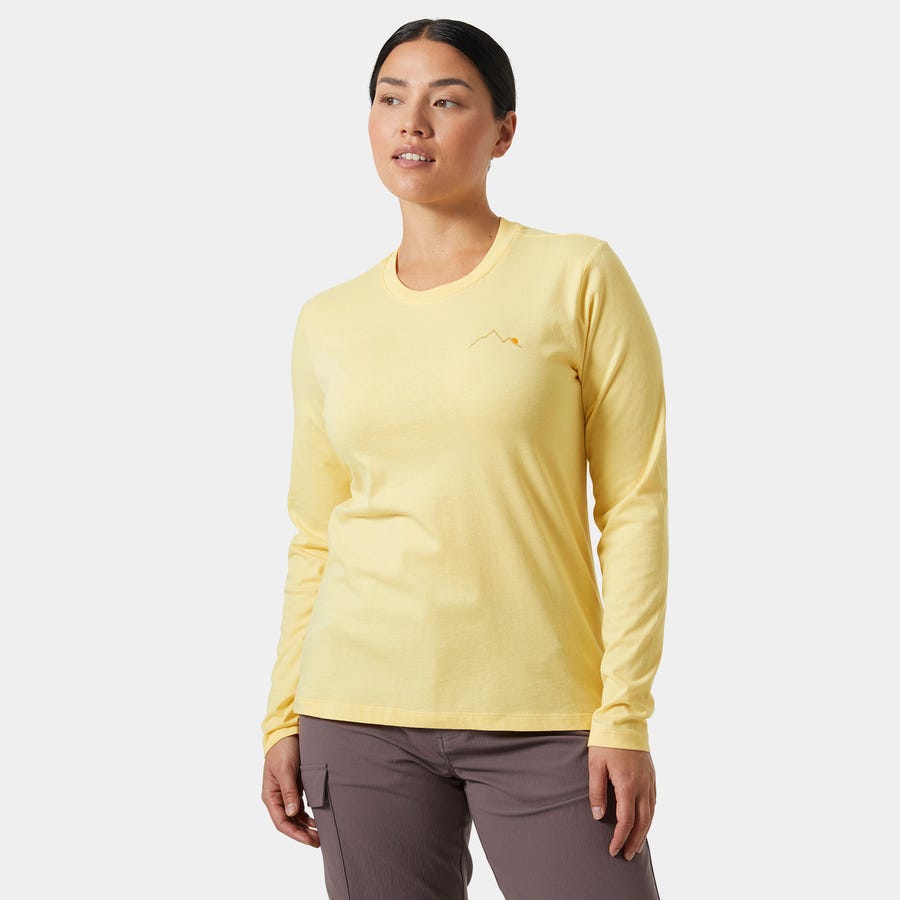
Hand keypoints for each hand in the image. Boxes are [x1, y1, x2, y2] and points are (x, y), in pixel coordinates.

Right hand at [261, 733, 319, 846]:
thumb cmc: (283, 750)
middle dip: (302, 834)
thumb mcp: (286, 770)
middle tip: (318, 842)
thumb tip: (292, 813)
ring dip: (306, 827)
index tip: (308, 840)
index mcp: (270, 795)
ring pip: (295, 817)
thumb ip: (289, 791)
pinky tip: (317, 821)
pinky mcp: (294, 788)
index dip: (295, 833)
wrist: (287, 733)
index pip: (281, 821)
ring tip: (320, 835)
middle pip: (288, 822)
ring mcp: (285, 794)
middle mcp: (277, 797)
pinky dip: (307, 816)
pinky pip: (300, 808)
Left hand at [588, 745, 655, 860]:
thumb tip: (598, 815)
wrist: (625, 720)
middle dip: (634, 841)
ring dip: (644, 832)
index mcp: (628, 785)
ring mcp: (650, 781)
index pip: (626, 820)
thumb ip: (596, 791)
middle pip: (642, 822)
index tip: (613, 850)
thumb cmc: (607, 741)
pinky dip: (650, 817)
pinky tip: (644, 822)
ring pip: (651, 814)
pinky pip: (653, 802)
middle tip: (626, 855)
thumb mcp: (595, 765)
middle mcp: (643, 786)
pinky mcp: (652, 775)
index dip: (620, 838)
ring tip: (636, 846)